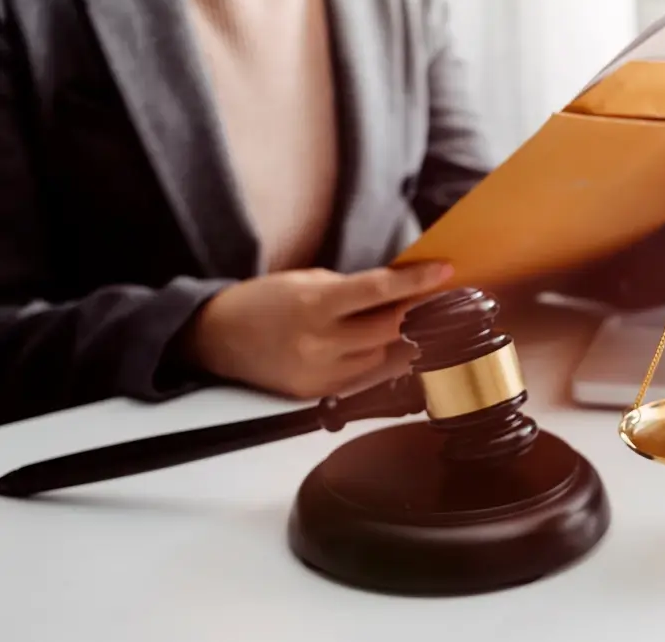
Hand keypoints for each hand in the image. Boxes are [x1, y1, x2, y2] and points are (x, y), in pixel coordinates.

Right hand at [183, 263, 453, 397]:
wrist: (217, 338)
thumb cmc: (263, 302)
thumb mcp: (308, 281)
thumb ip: (355, 288)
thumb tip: (401, 289)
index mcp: (314, 304)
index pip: (378, 291)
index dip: (416, 281)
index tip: (445, 271)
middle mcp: (319, 342)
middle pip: (391, 329)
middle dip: (424, 312)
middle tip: (447, 298)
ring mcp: (321, 373)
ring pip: (386, 358)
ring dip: (410, 340)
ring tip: (427, 323)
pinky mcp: (320, 393)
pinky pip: (368, 379)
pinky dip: (387, 362)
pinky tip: (398, 348)